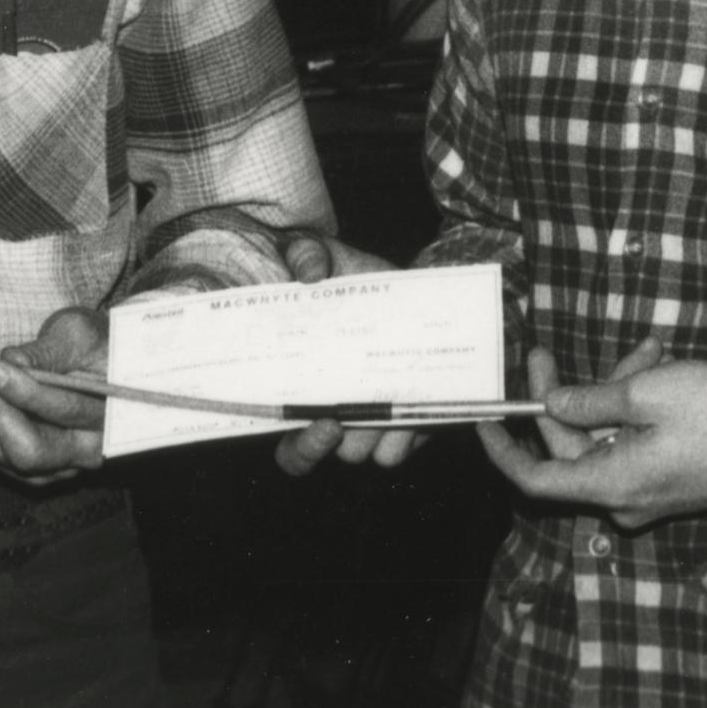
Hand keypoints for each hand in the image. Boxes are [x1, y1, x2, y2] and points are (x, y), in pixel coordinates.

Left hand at [0, 305, 109, 482]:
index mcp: (113, 418)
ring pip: (3, 455)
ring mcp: (57, 467)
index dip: (24, 390)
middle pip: (29, 450)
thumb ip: (48, 351)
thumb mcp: (79, 335)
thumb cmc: (92, 346)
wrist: (97, 367)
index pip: (65, 412)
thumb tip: (9, 362)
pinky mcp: (31, 468)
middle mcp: (87, 453)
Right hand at [271, 236, 420, 477]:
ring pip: (367, 453)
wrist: (414, 289)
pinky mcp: (411, 423)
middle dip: (329, 444)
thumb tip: (307, 273)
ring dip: (373, 434)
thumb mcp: (329, 256)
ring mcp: (375, 424)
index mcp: (305, 391)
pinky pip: (402, 447)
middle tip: (338, 421)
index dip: (299, 449)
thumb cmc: (359, 279)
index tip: (320, 423)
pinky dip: (407, 433)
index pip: (291, 447)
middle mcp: (336, 416)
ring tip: (387, 399)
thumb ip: (308, 253)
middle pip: (324, 453)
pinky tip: (415, 403)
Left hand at [476, 354, 706, 529]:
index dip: (503, 451)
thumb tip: (552, 407)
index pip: (535, 479)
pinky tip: (656, 366)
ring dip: (614, 392)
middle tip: (546, 351)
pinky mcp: (668, 483)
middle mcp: (623, 499)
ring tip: (645, 349)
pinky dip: (637, 410)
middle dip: (563, 396)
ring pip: (606, 439)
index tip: (484, 420)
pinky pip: (633, 445)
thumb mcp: (647, 394)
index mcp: (611, 484)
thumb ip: (591, 401)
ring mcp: (647, 494)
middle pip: (571, 449)